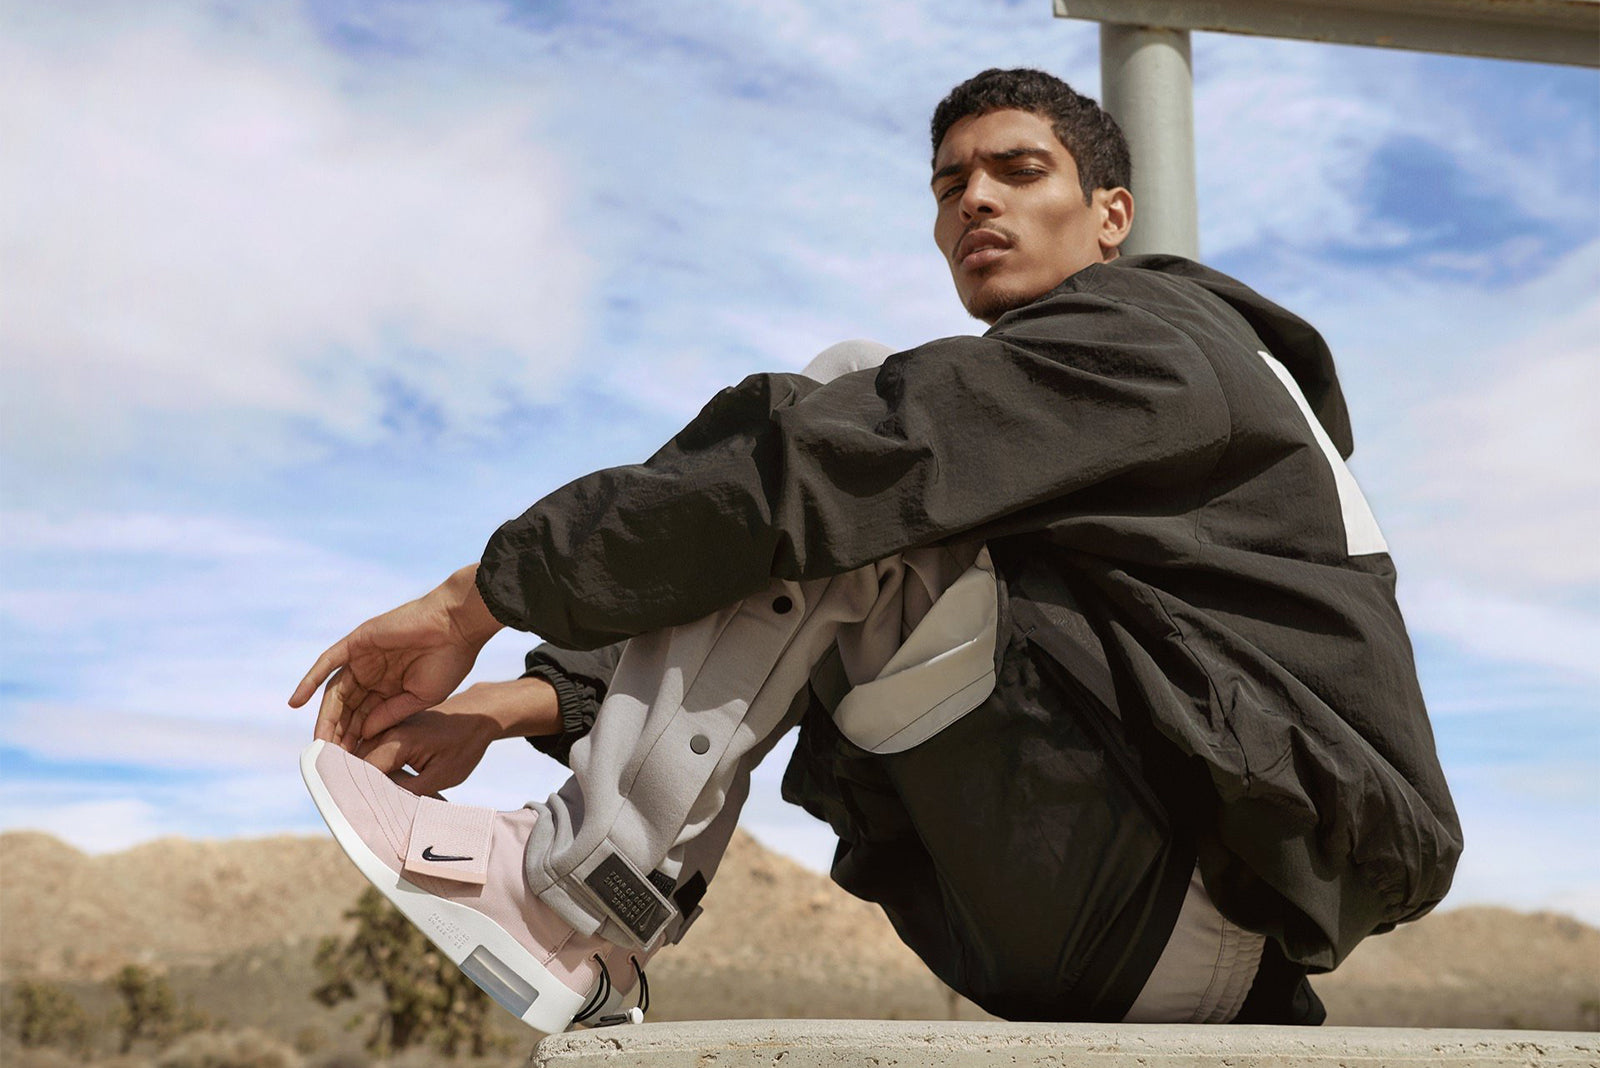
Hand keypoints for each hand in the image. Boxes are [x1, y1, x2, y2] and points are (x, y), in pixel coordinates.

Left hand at [289, 564, 504, 747]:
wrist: (458, 626)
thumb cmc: (449, 661)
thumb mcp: (421, 698)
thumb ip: (391, 715)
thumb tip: (364, 734)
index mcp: (389, 688)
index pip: (363, 718)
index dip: (354, 740)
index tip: (347, 763)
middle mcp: (372, 673)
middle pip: (346, 707)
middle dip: (337, 732)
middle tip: (328, 757)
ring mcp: (363, 657)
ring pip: (335, 690)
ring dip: (325, 716)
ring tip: (319, 741)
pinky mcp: (357, 642)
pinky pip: (327, 662)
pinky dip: (309, 681)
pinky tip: (296, 702)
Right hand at [355, 677, 560, 794]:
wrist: (476, 716)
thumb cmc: (464, 746)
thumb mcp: (440, 776)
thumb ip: (406, 790)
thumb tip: (379, 801)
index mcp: (397, 741)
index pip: (361, 772)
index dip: (358, 794)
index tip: (360, 814)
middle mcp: (385, 731)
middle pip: (356, 765)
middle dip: (358, 787)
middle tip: (366, 812)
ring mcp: (385, 728)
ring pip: (361, 759)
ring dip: (365, 778)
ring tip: (374, 801)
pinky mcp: (389, 730)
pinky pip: (372, 752)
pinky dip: (375, 769)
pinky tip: (385, 786)